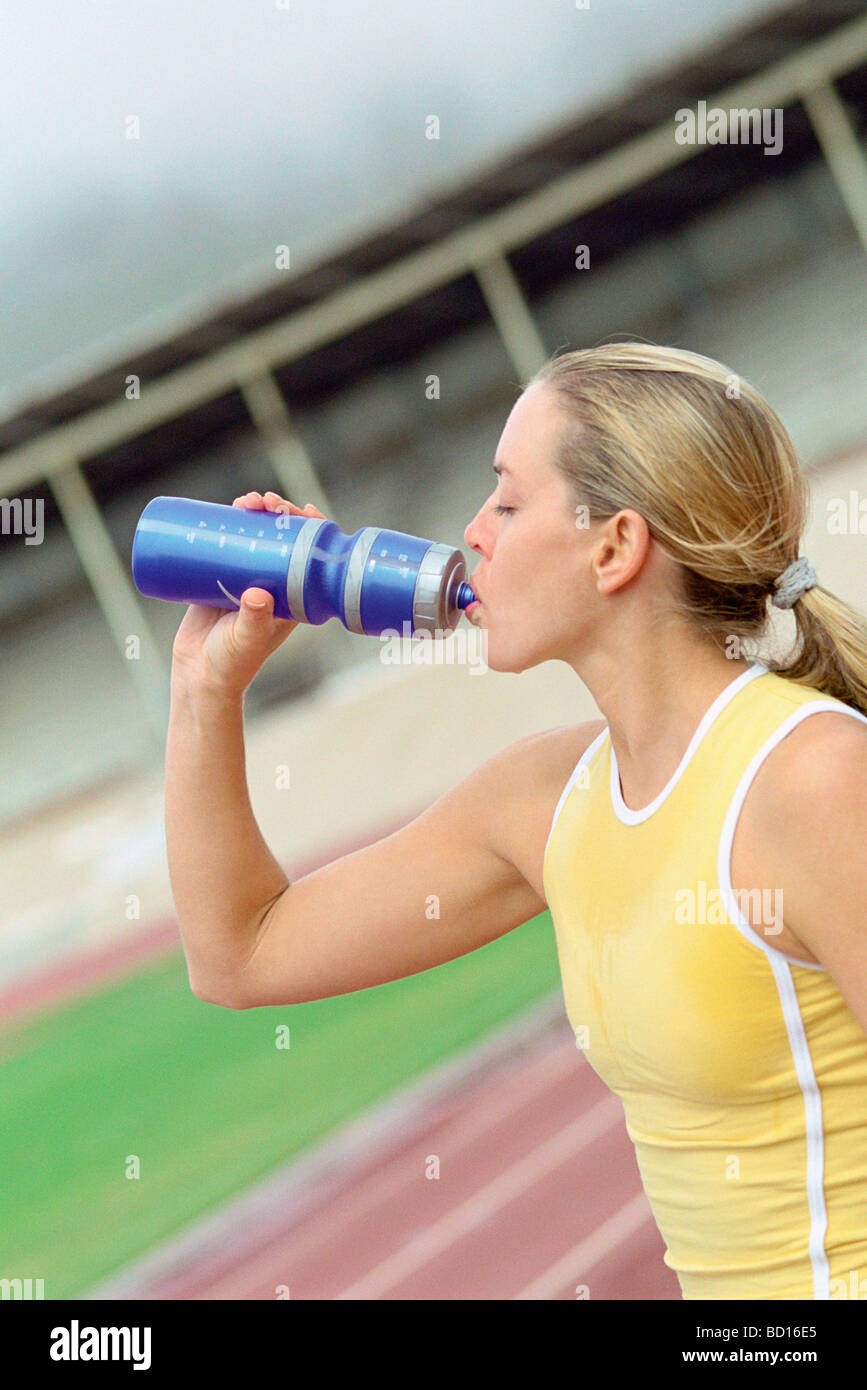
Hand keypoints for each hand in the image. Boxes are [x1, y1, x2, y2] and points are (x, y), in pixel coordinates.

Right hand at [171, 491, 326, 697]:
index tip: (302, 510)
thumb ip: (254, 620)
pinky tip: (230, 507)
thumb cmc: (231, 663)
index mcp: (294, 598)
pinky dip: (230, 524)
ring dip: (255, 513)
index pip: (311, 556)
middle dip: (279, 514)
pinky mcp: (220, 579)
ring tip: (245, 502)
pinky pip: (229, 545)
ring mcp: (247, 580)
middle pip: (283, 539)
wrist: (199, 674)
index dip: (312, 529)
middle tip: (266, 503)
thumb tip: (258, 594)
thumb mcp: (246, 639)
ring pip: (256, 537)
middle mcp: (274, 585)